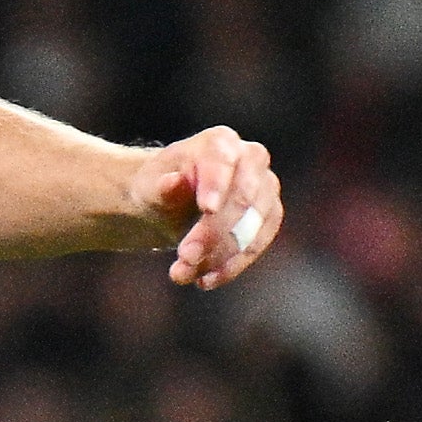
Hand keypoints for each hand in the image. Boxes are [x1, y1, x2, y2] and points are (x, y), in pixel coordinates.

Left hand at [134, 128, 283, 286]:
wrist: (172, 205)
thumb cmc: (161, 188)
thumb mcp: (151, 186)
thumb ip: (162, 186)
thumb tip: (173, 183)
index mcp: (220, 142)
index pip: (223, 161)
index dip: (216, 185)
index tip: (207, 209)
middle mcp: (251, 159)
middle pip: (242, 199)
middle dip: (213, 233)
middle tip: (184, 258)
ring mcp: (267, 188)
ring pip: (252, 226)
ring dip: (219, 256)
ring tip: (185, 274)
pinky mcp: (270, 218)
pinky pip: (257, 245)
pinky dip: (231, 265)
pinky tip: (206, 279)